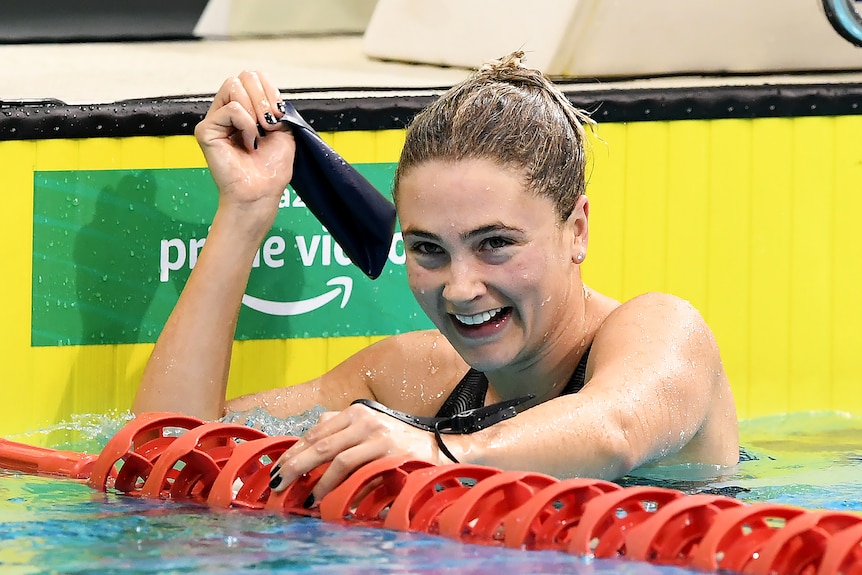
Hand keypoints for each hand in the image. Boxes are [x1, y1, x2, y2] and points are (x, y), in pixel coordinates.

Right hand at [194, 70, 295, 235]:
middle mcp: (228, 110)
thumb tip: (267, 94)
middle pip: (243, 76)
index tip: (279, 113)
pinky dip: (245, 124)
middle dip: (263, 98)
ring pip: (233, 86)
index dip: (270, 89)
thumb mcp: (284, 130)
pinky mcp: (206, 129)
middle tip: (270, 124)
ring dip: (254, 110)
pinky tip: (248, 142)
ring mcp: (216, 119)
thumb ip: (275, 106)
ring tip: (258, 134)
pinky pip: (230, 110)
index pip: (254, 77)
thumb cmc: (271, 168)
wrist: (262, 191)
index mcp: (246, 109)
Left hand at [268, 403, 448, 505]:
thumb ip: (339, 429)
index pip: (316, 432)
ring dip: (316, 481)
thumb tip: (303, 445)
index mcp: (355, 412)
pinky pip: (358, 473)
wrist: (438, 445)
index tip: (277, 468)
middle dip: (294, 465)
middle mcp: (365, 421)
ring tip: (302, 497)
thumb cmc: (397, 439)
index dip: (294, 451)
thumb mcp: (367, 427)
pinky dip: (339, 487)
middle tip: (278, 483)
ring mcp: (378, 437)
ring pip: (337, 459)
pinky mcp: (390, 454)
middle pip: (320, 444)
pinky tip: (329, 499)